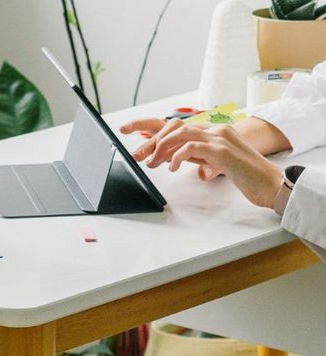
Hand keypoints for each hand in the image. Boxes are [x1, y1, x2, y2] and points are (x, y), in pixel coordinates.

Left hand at [121, 119, 282, 207]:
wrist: (271, 184)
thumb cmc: (244, 175)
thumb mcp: (213, 162)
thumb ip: (195, 155)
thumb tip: (171, 156)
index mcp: (213, 131)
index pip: (177, 125)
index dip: (152, 128)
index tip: (131, 134)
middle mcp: (216, 129)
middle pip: (175, 127)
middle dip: (152, 140)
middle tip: (138, 156)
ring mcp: (220, 137)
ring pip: (181, 133)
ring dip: (161, 148)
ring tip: (151, 162)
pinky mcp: (222, 150)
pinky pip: (191, 147)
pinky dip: (176, 156)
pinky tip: (170, 168)